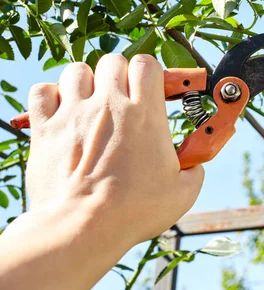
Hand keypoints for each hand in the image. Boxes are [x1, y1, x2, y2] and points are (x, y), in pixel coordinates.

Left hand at [25, 54, 203, 244]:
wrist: (83, 228)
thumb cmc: (133, 212)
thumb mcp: (183, 193)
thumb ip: (195, 170)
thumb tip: (195, 165)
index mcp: (145, 115)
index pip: (148, 65)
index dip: (152, 73)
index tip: (155, 88)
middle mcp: (109, 106)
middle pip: (113, 61)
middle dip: (121, 74)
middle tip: (124, 97)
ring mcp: (74, 114)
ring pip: (77, 71)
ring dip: (87, 81)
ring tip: (92, 102)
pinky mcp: (45, 129)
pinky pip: (42, 91)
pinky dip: (52, 95)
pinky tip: (62, 110)